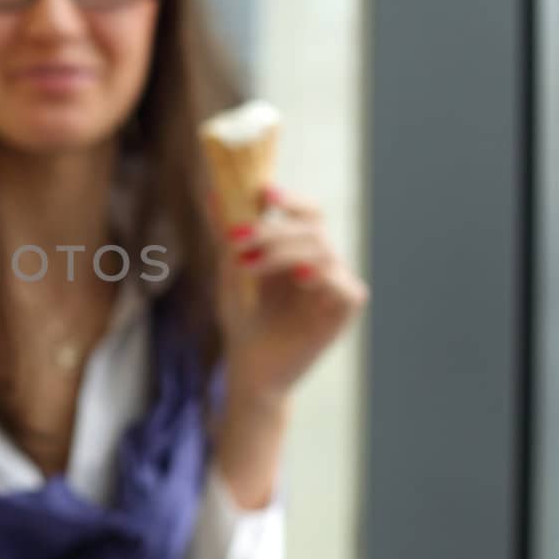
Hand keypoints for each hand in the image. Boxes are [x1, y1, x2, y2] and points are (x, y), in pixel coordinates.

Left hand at [209, 186, 367, 399]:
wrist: (250, 365)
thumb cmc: (244, 317)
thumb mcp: (231, 270)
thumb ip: (227, 234)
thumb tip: (214, 193)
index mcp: (301, 248)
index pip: (308, 212)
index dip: (290, 200)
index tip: (263, 193)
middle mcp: (323, 262)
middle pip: (312, 228)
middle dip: (273, 230)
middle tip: (238, 239)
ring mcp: (336, 285)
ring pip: (323, 252)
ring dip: (282, 253)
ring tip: (246, 265)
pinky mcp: (344, 312)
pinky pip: (344, 286)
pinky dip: (322, 277)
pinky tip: (298, 278)